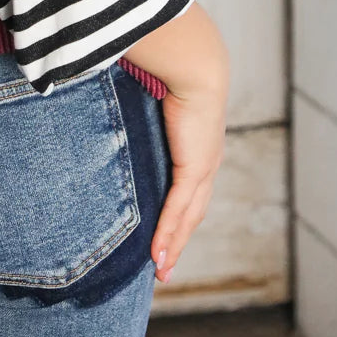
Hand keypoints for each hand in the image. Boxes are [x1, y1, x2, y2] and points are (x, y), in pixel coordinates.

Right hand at [150, 82, 226, 283]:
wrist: (196, 65)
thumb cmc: (176, 69)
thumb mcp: (160, 93)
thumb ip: (146, 103)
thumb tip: (129, 94)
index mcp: (202, 145)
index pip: (192, 188)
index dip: (181, 213)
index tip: (168, 233)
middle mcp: (208, 161)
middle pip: (192, 213)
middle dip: (178, 241)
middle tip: (164, 266)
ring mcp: (203, 168)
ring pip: (187, 218)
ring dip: (173, 246)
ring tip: (160, 270)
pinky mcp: (193, 169)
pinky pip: (177, 209)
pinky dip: (167, 234)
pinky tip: (157, 254)